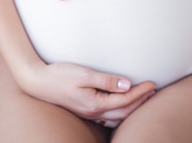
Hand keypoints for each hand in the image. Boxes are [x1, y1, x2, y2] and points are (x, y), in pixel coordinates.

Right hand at [20, 60, 155, 125]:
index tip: (152, 83)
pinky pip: (108, 116)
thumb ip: (106, 81)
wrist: (38, 81)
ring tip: (143, 96)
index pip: (124, 100)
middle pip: (124, 111)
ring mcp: (88, 112)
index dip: (140, 92)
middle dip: (140, 101)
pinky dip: (120, 111)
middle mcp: (93, 112)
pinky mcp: (84, 109)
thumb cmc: (60, 75)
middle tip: (153, 90)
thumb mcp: (84, 75)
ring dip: (132, 107)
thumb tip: (127, 84)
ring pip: (117, 115)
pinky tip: (122, 105)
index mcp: (95, 104)